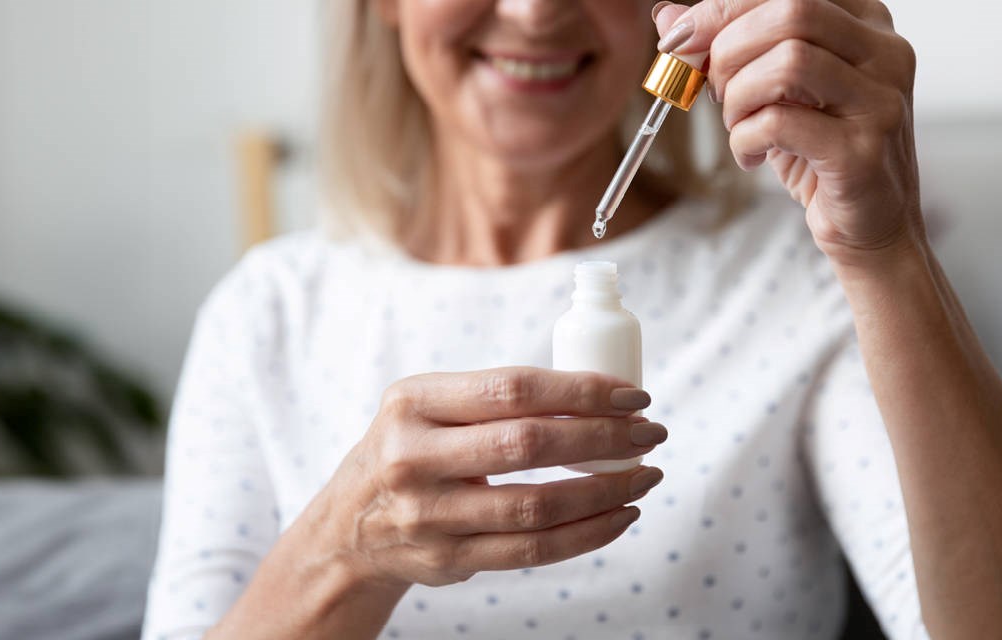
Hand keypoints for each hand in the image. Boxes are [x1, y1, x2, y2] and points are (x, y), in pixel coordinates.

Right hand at [305, 366, 664, 587]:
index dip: (581, 390)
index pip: (512, 388)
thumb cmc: (412, 451)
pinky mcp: (448, 560)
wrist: (349, 529)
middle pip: (528, 445)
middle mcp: (413, 457)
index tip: (632, 395)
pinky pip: (532, 550)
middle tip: (651, 434)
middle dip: (604, 438)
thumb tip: (601, 396)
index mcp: (413, 402)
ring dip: (606, 491)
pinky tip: (620, 515)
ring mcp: (429, 515)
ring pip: (536, 505)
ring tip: (645, 476)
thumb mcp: (427, 408)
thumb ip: (495, 399)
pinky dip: (587, 534)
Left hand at [655, 0, 923, 260]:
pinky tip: (750, 154)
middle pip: (792, 11)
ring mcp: (880, 101)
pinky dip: (746, 139)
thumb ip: (727, 47)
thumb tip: (670, 16)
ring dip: (739, 96)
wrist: (871, 224)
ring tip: (737, 124)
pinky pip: (781, 123)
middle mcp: (885, 53)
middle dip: (730, 49)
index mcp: (866, 23)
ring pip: (789, 62)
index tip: (683, 38)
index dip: (725, 8)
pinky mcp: (862, 152)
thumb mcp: (772, 91)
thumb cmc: (823, 153)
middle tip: (713, 88)